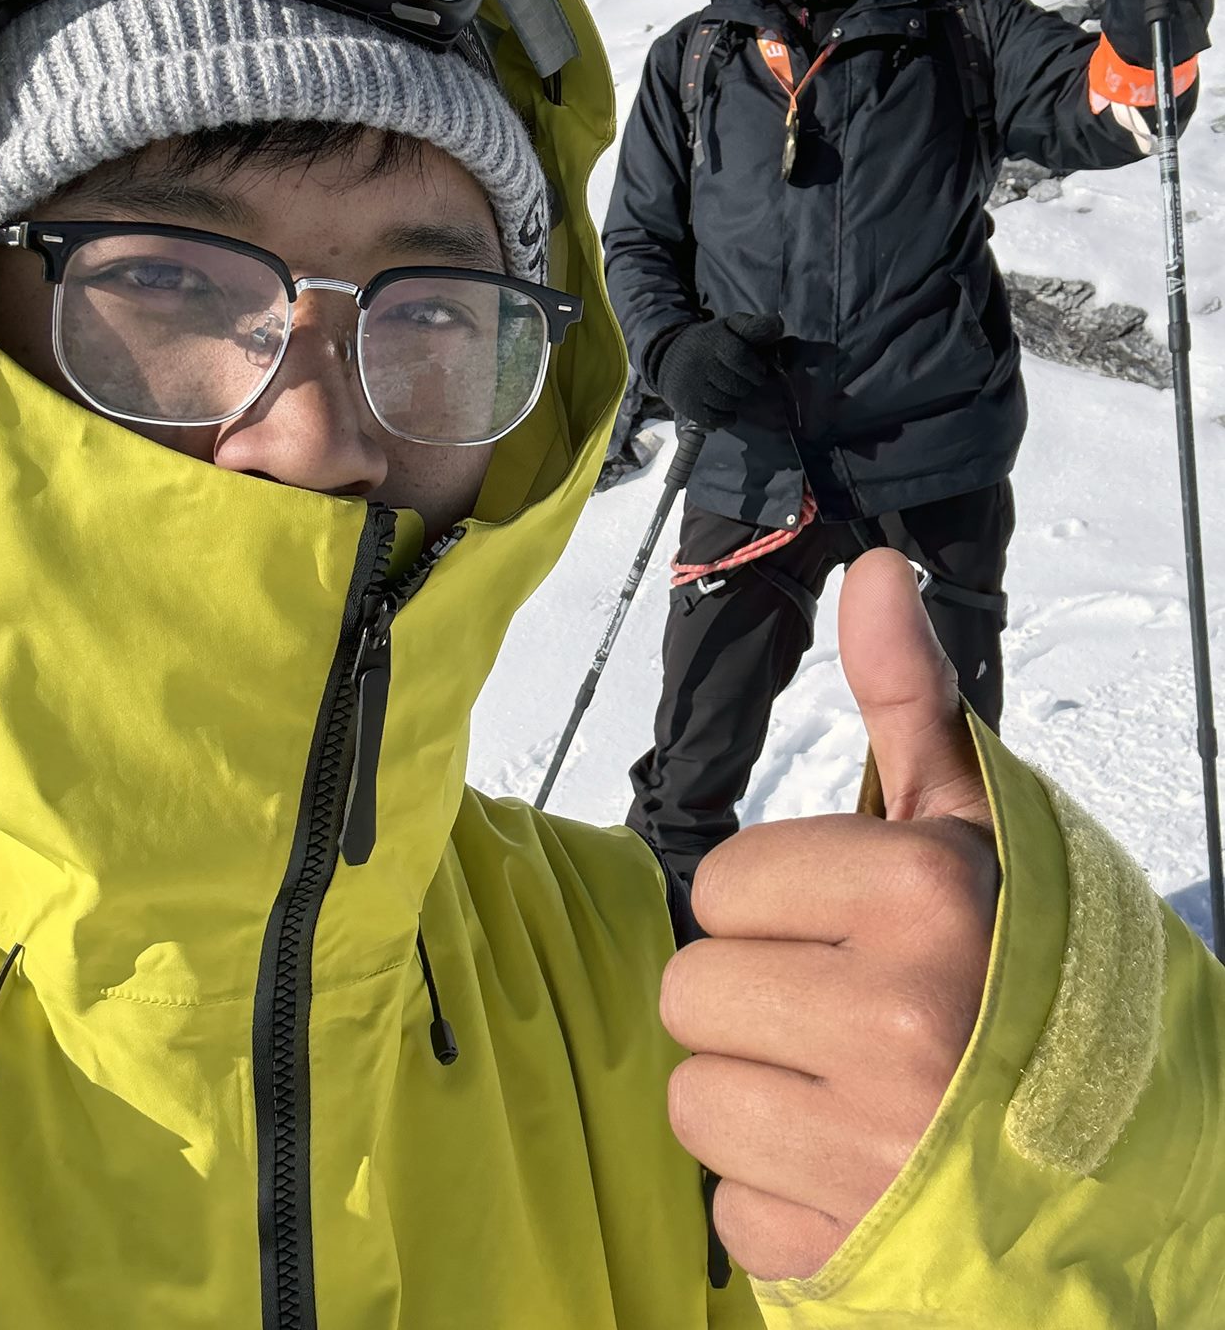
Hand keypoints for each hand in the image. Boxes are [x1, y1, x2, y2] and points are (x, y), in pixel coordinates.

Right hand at [653, 312, 784, 430]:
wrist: (667, 356)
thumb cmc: (708, 343)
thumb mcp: (730, 327)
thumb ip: (754, 326)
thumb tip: (778, 324)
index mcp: (713, 340)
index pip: (740, 356)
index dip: (755, 368)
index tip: (757, 370)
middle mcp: (700, 363)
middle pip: (738, 385)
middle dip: (745, 385)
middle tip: (738, 379)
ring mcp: (692, 386)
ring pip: (728, 403)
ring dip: (734, 399)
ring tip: (726, 389)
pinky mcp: (686, 405)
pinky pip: (716, 418)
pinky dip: (724, 416)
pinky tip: (721, 405)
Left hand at [660, 548, 998, 1280]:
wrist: (1135, 1146)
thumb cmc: (1030, 964)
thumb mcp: (975, 824)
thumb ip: (908, 699)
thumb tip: (873, 570)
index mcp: (919, 895)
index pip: (722, 886)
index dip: (780, 904)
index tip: (850, 926)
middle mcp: (894, 1021)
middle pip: (691, 993)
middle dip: (754, 999)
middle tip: (842, 1011)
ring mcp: (872, 1152)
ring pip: (694, 1102)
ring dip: (756, 1099)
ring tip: (846, 1091)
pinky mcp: (849, 1256)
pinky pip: (729, 1216)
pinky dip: (779, 1200)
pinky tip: (852, 1172)